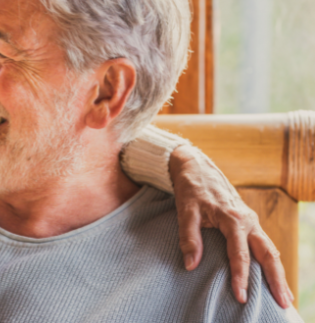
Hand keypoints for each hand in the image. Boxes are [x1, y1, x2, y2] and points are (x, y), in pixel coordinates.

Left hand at [169, 145, 292, 308]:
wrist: (196, 166)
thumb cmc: (190, 189)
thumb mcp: (185, 211)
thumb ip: (189, 237)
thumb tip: (191, 265)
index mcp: (233, 218)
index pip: (239, 255)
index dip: (240, 277)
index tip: (240, 296)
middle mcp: (247, 220)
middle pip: (268, 254)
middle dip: (276, 279)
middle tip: (283, 303)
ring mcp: (250, 220)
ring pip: (270, 249)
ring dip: (277, 272)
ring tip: (284, 295)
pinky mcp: (248, 221)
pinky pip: (264, 243)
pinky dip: (270, 260)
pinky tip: (272, 274)